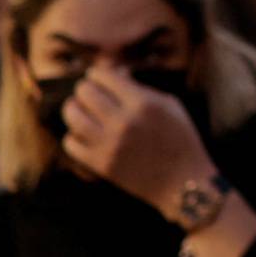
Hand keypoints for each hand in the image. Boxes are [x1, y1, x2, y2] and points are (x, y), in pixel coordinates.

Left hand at [62, 67, 217, 222]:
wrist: (184, 182)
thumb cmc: (181, 140)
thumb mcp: (170, 106)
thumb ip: (142, 89)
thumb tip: (115, 76)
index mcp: (143, 103)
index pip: (105, 77)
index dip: (96, 74)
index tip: (94, 75)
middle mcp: (124, 122)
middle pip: (86, 94)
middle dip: (84, 89)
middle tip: (85, 92)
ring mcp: (111, 144)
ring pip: (74, 117)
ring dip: (72, 109)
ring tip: (74, 108)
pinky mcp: (102, 165)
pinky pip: (73, 144)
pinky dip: (72, 136)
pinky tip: (79, 134)